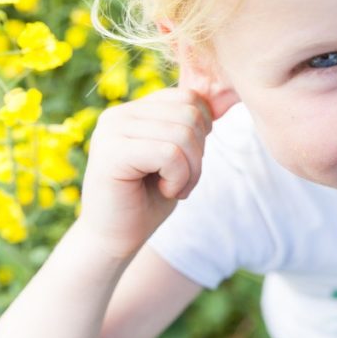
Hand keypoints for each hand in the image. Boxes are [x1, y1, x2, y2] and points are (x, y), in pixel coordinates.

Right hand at [78, 88, 213, 258]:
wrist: (114, 240)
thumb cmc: (147, 200)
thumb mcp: (177, 156)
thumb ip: (190, 126)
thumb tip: (225, 97)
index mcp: (133, 110)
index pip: (189, 98)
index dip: (203, 132)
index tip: (188, 163)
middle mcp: (118, 114)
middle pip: (190, 114)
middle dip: (199, 154)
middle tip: (183, 182)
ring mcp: (111, 131)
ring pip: (182, 134)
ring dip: (190, 170)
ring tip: (173, 188)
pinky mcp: (111, 153)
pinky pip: (169, 153)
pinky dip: (178, 178)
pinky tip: (164, 191)